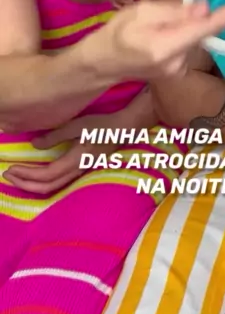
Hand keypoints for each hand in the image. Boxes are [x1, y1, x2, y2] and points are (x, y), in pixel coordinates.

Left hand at [3, 93, 154, 194]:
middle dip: (25, 184)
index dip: (26, 175)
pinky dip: (43, 182)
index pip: (45, 175)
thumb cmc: (102, 125)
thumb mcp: (77, 125)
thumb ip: (55, 136)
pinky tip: (36, 176)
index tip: (10, 169)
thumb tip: (34, 145)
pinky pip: (58, 183)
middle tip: (8, 175)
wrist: (124, 130)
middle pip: (46, 187)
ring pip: (52, 187)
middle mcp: (76, 171)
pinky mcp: (81, 169)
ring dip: (32, 185)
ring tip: (18, 177)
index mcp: (75, 160)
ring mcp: (80, 172)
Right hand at [85, 0, 224, 81]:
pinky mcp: (179, 71)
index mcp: (166, 46)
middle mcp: (177, 63)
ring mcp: (179, 71)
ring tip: (151, 28)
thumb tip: (205, 10)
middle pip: (200, 32)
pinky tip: (157, 38)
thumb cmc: (117, 32)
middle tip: (158, 16)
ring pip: (193, 38)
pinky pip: (187, 46)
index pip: (207, 28)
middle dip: (190, 17)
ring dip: (182, 27)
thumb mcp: (142, 11)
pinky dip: (179, 36)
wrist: (102, 62)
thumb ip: (175, 12)